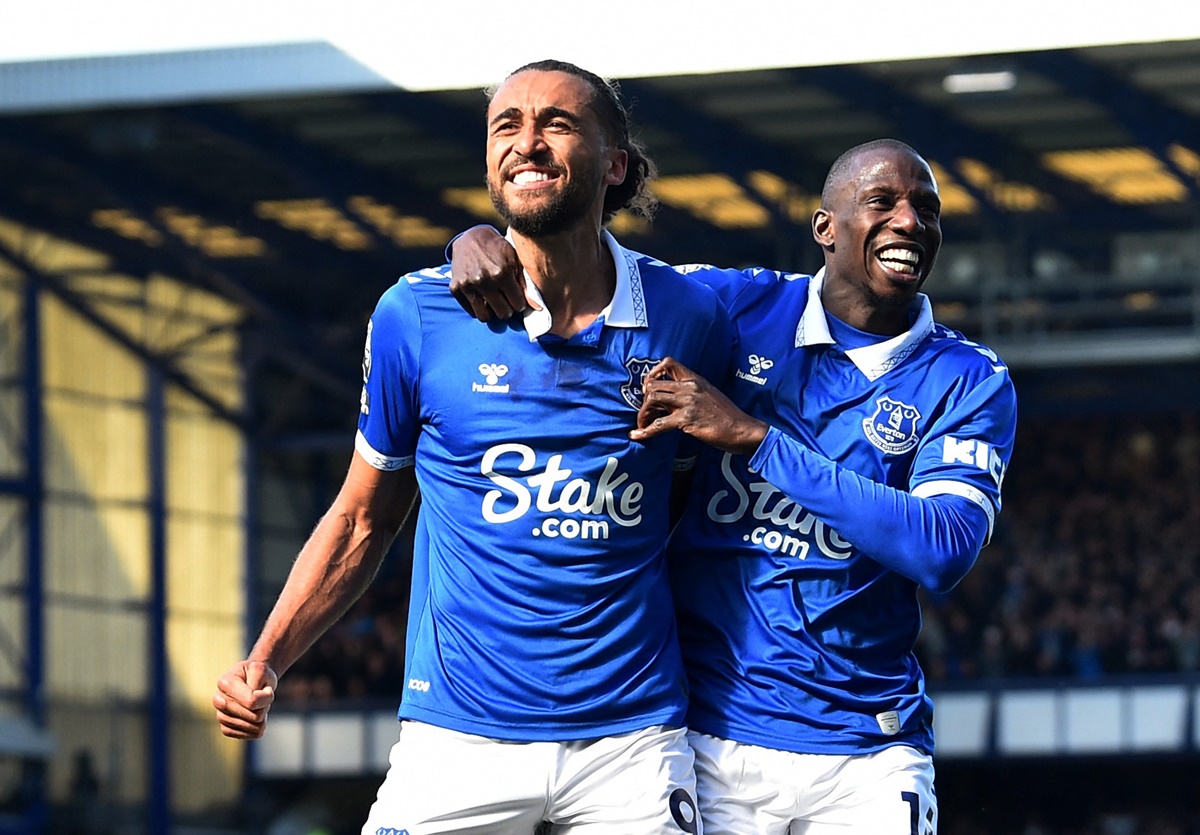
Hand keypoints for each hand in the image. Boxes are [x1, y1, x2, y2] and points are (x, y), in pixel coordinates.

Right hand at [213, 659, 278, 739]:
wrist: (252, 679)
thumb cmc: (257, 674)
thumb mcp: (262, 671)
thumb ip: (258, 682)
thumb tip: (253, 703)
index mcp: (224, 683)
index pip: (252, 701)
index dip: (267, 696)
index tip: (266, 688)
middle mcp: (218, 700)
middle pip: (254, 716)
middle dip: (265, 707)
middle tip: (262, 696)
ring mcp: (220, 716)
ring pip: (253, 727)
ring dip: (262, 716)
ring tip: (257, 704)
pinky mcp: (226, 728)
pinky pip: (249, 735)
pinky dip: (258, 726)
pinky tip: (253, 715)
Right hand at [449, 226, 536, 320]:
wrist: (471, 237)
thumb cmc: (498, 249)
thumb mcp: (514, 260)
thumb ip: (525, 282)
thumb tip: (537, 307)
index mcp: (502, 273)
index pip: (517, 305)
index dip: (519, 303)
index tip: (517, 298)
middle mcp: (484, 280)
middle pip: (503, 314)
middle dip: (507, 309)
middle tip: (506, 301)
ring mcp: (468, 284)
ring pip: (484, 317)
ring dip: (491, 312)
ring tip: (494, 302)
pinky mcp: (456, 287)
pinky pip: (471, 310)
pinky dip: (477, 307)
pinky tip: (481, 296)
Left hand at [629, 357, 768, 455]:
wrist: (742, 429)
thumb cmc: (728, 416)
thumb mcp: (709, 395)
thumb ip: (690, 393)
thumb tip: (669, 400)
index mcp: (695, 379)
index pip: (669, 363)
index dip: (653, 373)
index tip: (648, 387)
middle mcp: (690, 387)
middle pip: (654, 383)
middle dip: (644, 398)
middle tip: (644, 411)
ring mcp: (688, 402)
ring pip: (653, 399)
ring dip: (643, 413)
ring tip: (642, 424)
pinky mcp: (687, 419)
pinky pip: (658, 424)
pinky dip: (645, 431)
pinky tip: (637, 436)